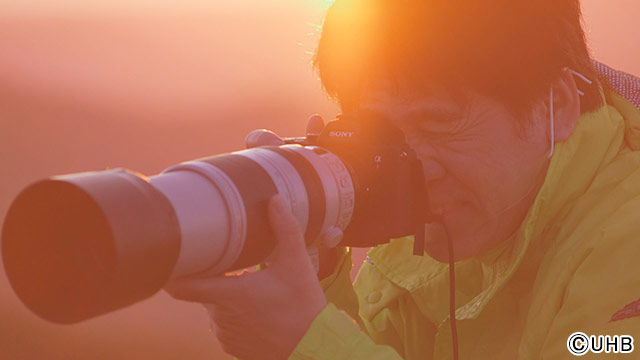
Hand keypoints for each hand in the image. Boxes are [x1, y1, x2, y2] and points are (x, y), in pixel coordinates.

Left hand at [165, 195, 326, 359]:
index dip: (172, 271)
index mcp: (229, 294)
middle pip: (203, 288)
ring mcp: (224, 333)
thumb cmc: (304, 306)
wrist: (314, 347)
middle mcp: (220, 316)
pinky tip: (255, 306)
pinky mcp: (231, 345)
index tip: (174, 253)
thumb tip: (274, 200)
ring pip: (213, 305)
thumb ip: (284, 229)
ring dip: (225, 294)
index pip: (181, 286)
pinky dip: (233, 312)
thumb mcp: (296, 263)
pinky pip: (223, 322)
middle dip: (215, 274)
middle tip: (232, 259)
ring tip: (249, 283)